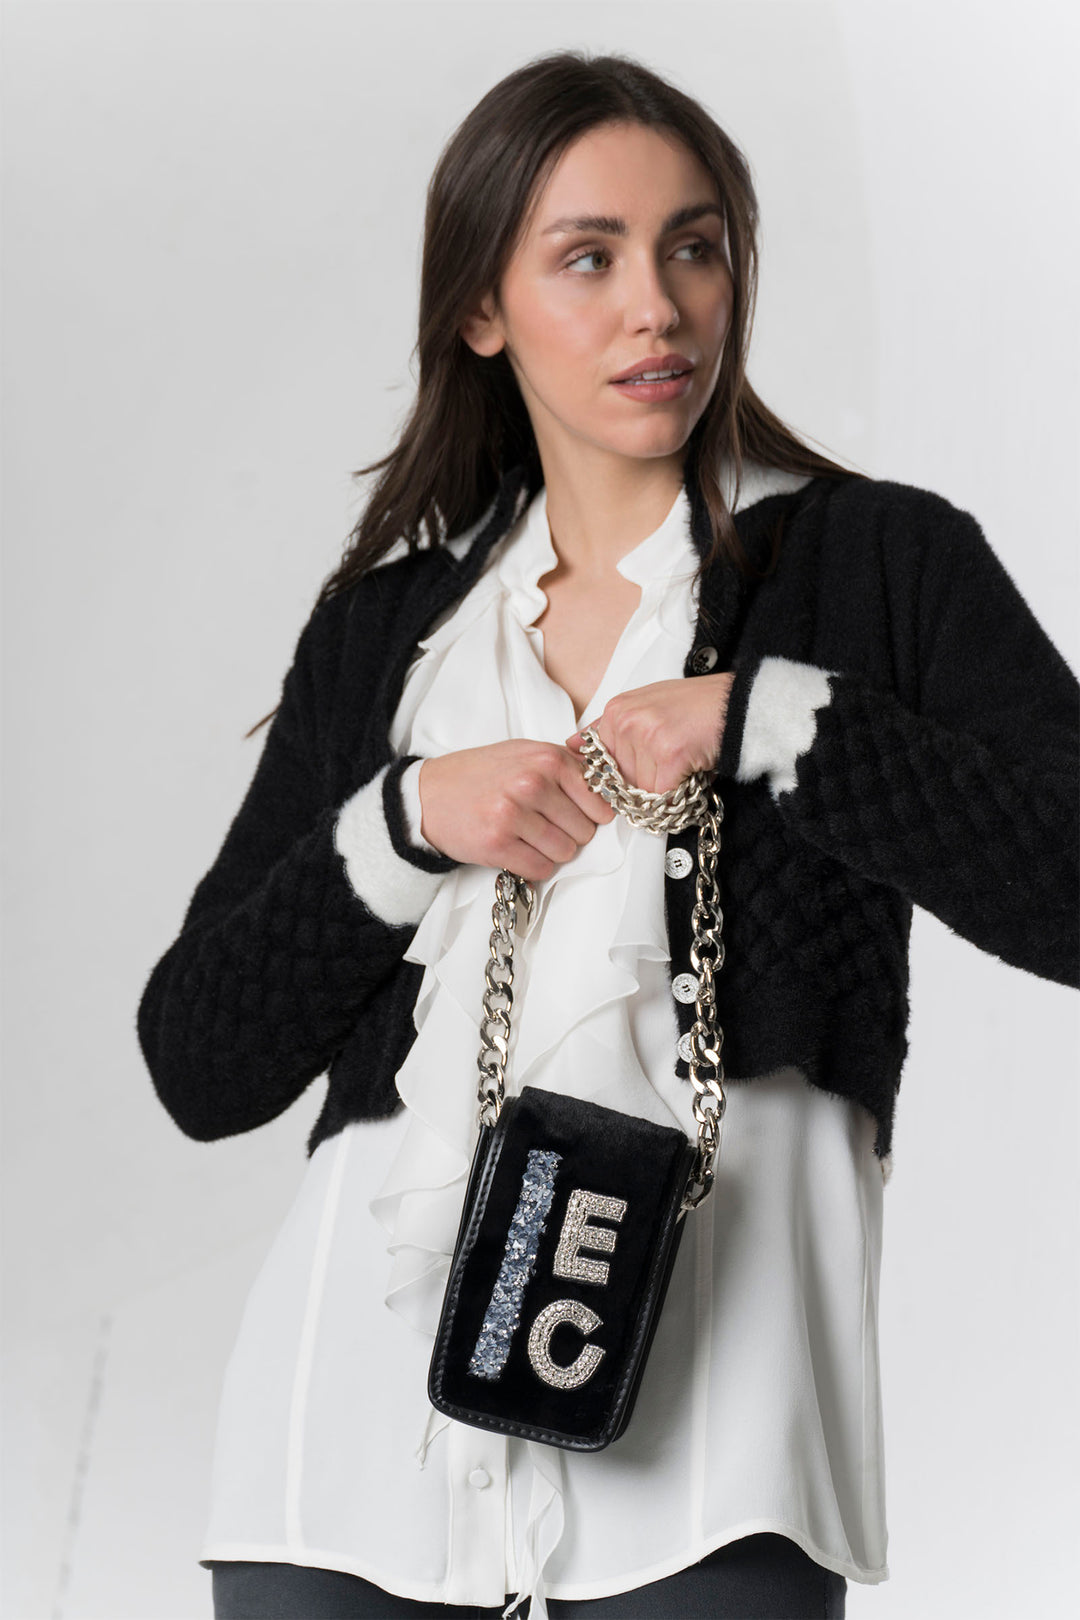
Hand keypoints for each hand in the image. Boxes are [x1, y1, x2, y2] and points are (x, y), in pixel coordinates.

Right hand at [418, 739, 616, 882]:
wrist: (428, 795)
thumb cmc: (479, 775)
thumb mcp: (524, 753)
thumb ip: (564, 765)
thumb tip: (606, 787)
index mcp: (546, 758)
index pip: (599, 800)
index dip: (592, 813)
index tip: (579, 815)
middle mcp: (532, 783)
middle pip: (585, 830)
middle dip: (570, 833)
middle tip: (545, 825)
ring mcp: (513, 814)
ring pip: (565, 852)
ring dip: (551, 851)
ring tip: (529, 837)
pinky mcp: (497, 844)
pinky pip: (540, 868)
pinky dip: (534, 865)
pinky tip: (518, 850)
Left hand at [565, 673, 734, 794]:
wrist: (741, 704)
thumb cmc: (699, 708)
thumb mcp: (647, 707)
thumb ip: (609, 728)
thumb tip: (572, 745)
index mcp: (616, 710)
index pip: (603, 764)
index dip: (628, 773)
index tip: (648, 767)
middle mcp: (625, 720)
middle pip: (623, 780)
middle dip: (649, 780)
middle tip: (674, 760)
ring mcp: (646, 735)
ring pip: (643, 790)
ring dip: (668, 786)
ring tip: (685, 761)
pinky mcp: (668, 752)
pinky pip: (663, 794)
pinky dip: (681, 792)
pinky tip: (693, 769)